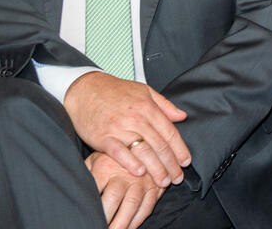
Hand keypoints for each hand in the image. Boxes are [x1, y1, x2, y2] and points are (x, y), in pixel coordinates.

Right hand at [63, 72, 190, 186]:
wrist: (85, 89)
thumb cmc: (116, 90)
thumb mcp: (144, 91)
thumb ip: (164, 105)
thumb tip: (182, 116)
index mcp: (148, 108)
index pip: (169, 132)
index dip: (180, 149)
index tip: (186, 162)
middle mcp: (136, 118)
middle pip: (159, 145)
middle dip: (171, 164)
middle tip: (177, 178)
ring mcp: (119, 128)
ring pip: (143, 151)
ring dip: (155, 168)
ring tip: (163, 182)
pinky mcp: (103, 137)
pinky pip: (119, 153)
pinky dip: (130, 163)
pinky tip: (140, 173)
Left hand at [85, 152, 164, 228]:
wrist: (142, 147)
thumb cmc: (110, 158)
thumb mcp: (94, 160)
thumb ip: (85, 173)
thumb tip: (72, 190)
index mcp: (105, 165)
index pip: (94, 189)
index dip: (89, 206)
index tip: (84, 218)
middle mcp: (124, 172)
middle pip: (113, 198)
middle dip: (104, 217)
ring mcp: (141, 180)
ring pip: (131, 205)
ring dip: (122, 223)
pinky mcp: (154, 187)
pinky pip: (147, 207)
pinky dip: (137, 221)